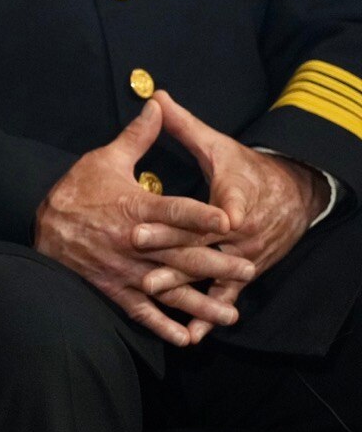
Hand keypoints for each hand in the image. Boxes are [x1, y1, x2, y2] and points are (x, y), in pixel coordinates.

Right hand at [33, 98, 255, 345]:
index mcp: (134, 208)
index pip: (174, 211)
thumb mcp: (103, 160)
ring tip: (230, 315)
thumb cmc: (73, 192)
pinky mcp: (113, 288)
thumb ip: (136, 137)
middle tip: (247, 270)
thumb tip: (156, 105)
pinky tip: (186, 339)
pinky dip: (162, 326)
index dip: (201, 214)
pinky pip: (141, 311)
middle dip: (216, 265)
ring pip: (168, 289)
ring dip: (200, 304)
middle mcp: (133, 243)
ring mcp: (124, 270)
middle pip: (180, 255)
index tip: (230, 219)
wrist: (37, 225)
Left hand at [148, 92, 326, 341]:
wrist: (294, 195)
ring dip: (183, 289)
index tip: (147, 223)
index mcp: (232, 200)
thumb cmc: (245, 168)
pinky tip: (188, 335)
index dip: (182, 218)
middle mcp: (239, 233)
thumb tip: (154, 96)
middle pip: (201, 247)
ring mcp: (243, 257)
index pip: (206, 212)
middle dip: (168, 256)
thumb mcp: (217, 145)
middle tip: (136, 263)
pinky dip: (206, 315)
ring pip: (209, 276)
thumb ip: (182, 125)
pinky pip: (223, 298)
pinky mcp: (243, 275)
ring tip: (151, 294)